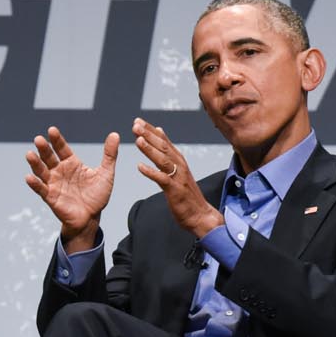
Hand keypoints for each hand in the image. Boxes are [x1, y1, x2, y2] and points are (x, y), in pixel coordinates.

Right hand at [25, 127, 118, 251]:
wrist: (91, 218)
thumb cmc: (97, 196)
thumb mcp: (106, 173)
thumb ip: (109, 154)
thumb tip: (114, 135)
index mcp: (71, 163)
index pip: (62, 148)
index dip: (56, 140)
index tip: (52, 130)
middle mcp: (60, 171)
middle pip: (49, 157)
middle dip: (43, 149)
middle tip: (39, 139)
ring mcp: (53, 183)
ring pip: (41, 171)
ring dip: (35, 163)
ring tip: (30, 154)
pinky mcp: (50, 197)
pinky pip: (41, 189)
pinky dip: (34, 183)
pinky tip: (29, 177)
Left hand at [131, 117, 223, 238]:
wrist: (200, 215)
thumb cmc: (186, 194)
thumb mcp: (177, 170)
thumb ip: (168, 153)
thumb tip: (159, 133)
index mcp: (178, 160)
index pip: (163, 141)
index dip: (150, 130)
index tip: (138, 121)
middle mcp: (179, 165)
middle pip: (163, 146)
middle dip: (149, 135)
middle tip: (135, 125)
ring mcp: (178, 177)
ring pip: (163, 160)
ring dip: (150, 149)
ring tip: (137, 140)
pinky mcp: (175, 190)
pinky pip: (162, 179)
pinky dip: (151, 172)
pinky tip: (139, 167)